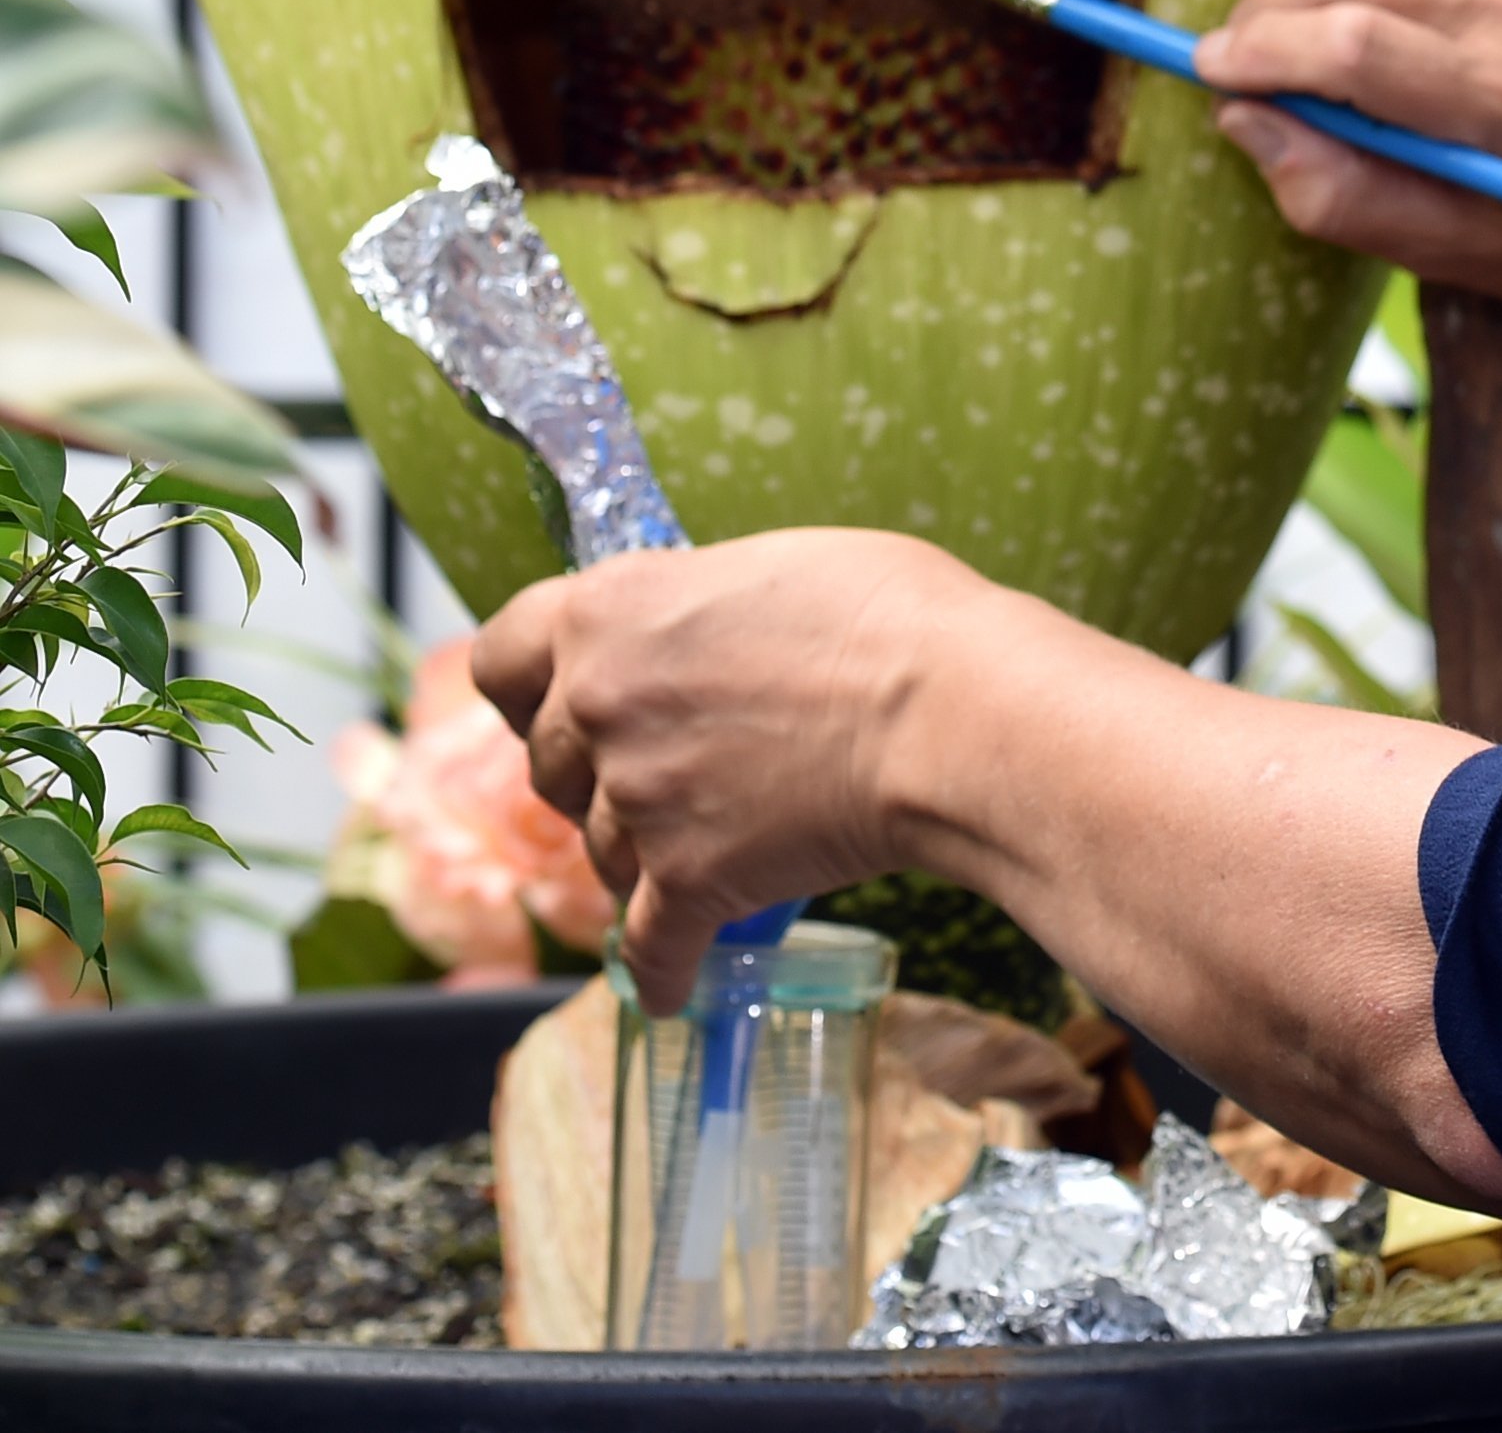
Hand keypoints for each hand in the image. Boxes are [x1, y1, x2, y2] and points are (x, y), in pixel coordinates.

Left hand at [470, 527, 984, 1010]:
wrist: (953, 713)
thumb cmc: (890, 616)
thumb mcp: (768, 566)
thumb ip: (688, 606)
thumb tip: (684, 636)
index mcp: (610, 612)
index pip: (501, 655)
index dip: (531, 680)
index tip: (562, 693)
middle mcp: (600, 705)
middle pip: (549, 762)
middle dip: (598, 768)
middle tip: (672, 762)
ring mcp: (637, 800)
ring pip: (601, 852)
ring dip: (646, 852)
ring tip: (719, 835)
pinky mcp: (685, 884)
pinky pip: (646, 949)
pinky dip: (664, 968)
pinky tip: (676, 981)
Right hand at [1194, 0, 1501, 297]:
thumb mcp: (1455, 253)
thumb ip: (1341, 196)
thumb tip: (1243, 121)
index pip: (1357, 47)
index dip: (1261, 53)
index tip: (1205, 75)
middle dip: (1255, 21)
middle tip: (1233, 84)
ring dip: (1283, 5)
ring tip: (1291, 77)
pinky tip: (1344, 50)